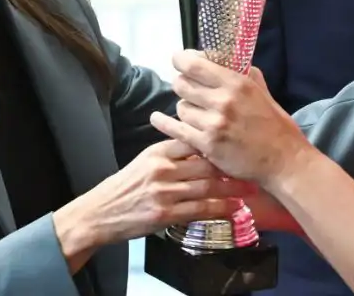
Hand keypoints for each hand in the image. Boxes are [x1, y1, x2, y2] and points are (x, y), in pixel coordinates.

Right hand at [53, 139, 251, 266]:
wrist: (101, 213)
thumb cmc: (126, 187)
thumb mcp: (145, 161)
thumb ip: (171, 153)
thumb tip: (199, 144)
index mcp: (158, 152)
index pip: (193, 140)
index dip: (218, 141)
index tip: (238, 141)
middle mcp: (162, 169)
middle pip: (205, 163)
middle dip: (232, 164)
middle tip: (253, 164)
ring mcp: (164, 192)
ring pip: (207, 186)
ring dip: (232, 188)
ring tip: (251, 186)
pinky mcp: (165, 214)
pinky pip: (200, 209)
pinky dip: (220, 208)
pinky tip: (235, 208)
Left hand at [150, 50, 313, 186]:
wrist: (282, 160)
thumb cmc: (274, 124)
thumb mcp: (261, 90)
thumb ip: (240, 73)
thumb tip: (220, 59)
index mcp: (236, 83)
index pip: (194, 64)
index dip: (181, 60)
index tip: (179, 60)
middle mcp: (222, 100)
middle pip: (182, 84)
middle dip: (182, 84)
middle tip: (187, 88)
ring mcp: (213, 124)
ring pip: (180, 108)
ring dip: (185, 108)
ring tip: (196, 113)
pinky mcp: (207, 145)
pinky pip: (177, 129)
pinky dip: (166, 124)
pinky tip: (157, 118)